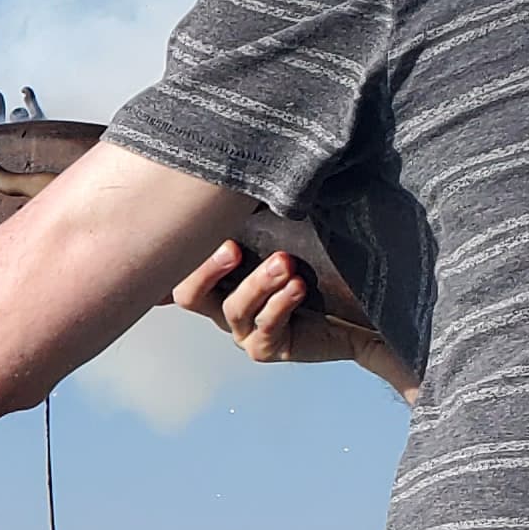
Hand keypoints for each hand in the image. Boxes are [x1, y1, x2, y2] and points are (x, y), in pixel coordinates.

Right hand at [170, 239, 382, 366]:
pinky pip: (265, 326)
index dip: (175, 256)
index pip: (181, 269)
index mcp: (219, 280)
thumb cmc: (314, 274)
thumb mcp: (287, 241)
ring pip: (234, 308)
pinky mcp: (265, 348)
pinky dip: (280, 304)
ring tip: (284, 264)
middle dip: (206, 270)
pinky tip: (296, 287)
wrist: (354, 316)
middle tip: (232, 249)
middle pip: (189, 295)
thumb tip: (256, 181)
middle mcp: (222, 305)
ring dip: (259, 283)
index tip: (193, 227)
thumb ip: (264, 221)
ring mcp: (242, 330)